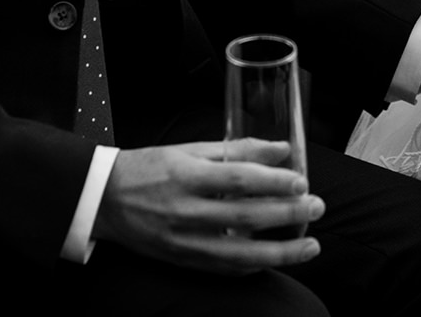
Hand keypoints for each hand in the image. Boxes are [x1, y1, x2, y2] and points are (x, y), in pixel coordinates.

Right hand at [93, 140, 322, 273]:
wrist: (104, 198)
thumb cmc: (147, 168)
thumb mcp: (189, 149)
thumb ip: (236, 150)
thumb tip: (280, 150)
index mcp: (186, 176)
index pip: (238, 180)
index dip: (274, 181)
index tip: (301, 180)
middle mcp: (184, 212)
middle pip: (245, 218)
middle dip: (287, 214)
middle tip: (316, 207)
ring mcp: (183, 242)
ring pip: (239, 255)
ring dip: (281, 253)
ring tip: (310, 246)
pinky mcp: (182, 261)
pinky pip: (224, 270)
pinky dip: (253, 267)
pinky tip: (275, 260)